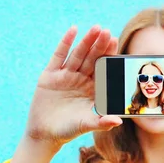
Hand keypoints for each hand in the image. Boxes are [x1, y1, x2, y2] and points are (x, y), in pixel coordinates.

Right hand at [26, 25, 121, 148]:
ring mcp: (65, 76)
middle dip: (99, 45)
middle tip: (107, 31)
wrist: (45, 134)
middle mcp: (80, 79)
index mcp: (92, 89)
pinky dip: (65, 43)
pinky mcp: (50, 75)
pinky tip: (73, 30)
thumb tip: (118, 121)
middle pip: (92, 58)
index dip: (108, 55)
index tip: (115, 41)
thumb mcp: (86, 125)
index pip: (103, 69)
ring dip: (86, 41)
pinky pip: (59, 56)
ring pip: (78, 55)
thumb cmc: (69, 130)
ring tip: (96, 28)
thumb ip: (102, 122)